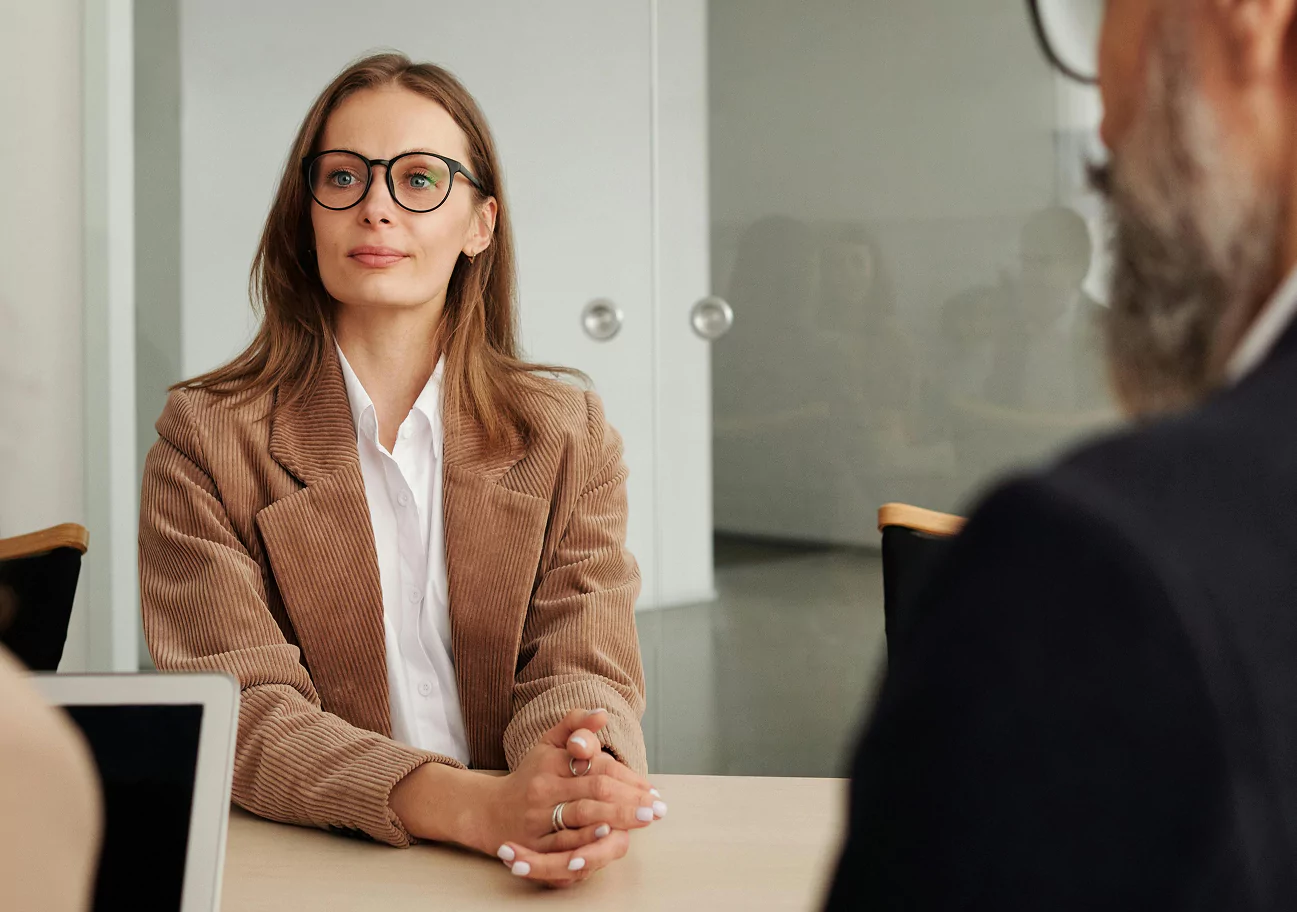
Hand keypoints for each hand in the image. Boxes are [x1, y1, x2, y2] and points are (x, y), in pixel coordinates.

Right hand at [491, 708, 664, 887]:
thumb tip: (603, 713)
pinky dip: (588, 840)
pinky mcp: (534, 845)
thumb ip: (574, 724)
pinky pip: (564, 844)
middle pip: (594, 791)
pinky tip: (609, 837)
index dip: (627, 777)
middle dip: (630, 800)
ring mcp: (538, 817)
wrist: (490, 812)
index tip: (652, 789)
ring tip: (644, 818)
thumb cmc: (530, 775)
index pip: (596, 767)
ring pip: (582, 815)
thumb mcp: (547, 743)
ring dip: (617, 817)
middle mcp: (544, 789)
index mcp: (551, 762)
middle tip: (657, 808)